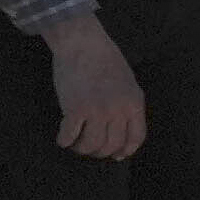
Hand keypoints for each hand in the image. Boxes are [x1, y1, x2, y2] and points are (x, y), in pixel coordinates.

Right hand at [45, 13, 146, 158]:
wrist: (83, 43)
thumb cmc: (104, 60)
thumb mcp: (127, 83)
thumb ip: (127, 104)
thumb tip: (121, 129)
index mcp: (134, 103)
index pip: (136, 138)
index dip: (125, 150)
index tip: (116, 155)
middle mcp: (118, 109)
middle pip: (112, 145)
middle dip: (99, 151)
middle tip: (89, 147)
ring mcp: (97, 110)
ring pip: (91, 145)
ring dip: (82, 149)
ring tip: (75, 144)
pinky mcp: (76, 108)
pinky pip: (70, 136)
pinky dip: (64, 141)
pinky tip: (62, 138)